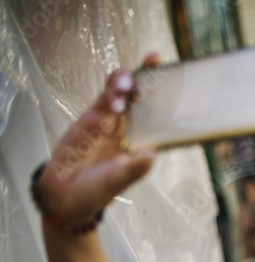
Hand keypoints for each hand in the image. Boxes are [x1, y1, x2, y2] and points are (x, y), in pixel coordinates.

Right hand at [38, 55, 159, 226]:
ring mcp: (113, 121)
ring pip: (123, 93)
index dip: (170, 98)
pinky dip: (110, 91)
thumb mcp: (118, 181)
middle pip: (144, 97)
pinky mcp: (93, 117)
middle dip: (149, 77)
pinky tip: (114, 95)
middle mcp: (133, 128)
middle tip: (153, 64)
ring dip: (127, 83)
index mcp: (146, 142)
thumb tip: (152, 155)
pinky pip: (104, 97)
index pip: (162, 117)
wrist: (65, 193)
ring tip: (127, 85)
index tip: (178, 81)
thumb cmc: (98, 190)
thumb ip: (134, 168)